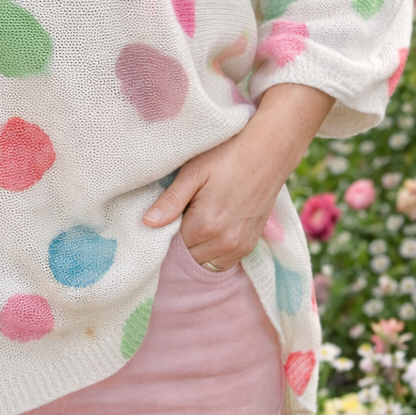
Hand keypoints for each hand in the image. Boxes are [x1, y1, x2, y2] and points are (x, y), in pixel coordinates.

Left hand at [141, 83, 332, 269]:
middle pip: (189, 257)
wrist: (269, 151)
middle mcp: (225, 242)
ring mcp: (241, 246)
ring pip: (207, 263)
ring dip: (198, 248)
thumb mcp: (193, 172)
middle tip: (185, 213)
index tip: (172, 213)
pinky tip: (213, 228)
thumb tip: (146, 223)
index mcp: (206, 225)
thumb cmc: (228, 155)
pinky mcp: (251, 244)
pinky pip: (225, 262)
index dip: (168, 229)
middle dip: (182, 240)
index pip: (172, 244)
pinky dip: (215, 251)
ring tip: (200, 219)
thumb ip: (170, 201)